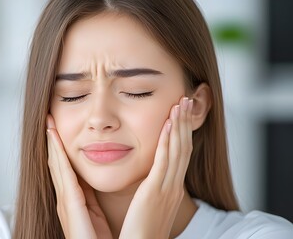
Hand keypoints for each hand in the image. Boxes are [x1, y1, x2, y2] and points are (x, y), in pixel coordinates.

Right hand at [46, 115, 112, 238]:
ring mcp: (64, 203)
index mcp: (71, 200)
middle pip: (55, 164)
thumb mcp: (94, 212)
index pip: (63, 168)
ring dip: (52, 144)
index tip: (57, 128)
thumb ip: (90, 195)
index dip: (59, 148)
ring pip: (56, 166)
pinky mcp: (70, 206)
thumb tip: (89, 177)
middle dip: (51, 141)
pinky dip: (58, 157)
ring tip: (49, 124)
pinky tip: (56, 142)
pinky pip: (64, 176)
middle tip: (48, 119)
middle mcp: (64, 200)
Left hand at [119, 97, 193, 238]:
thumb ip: (152, 190)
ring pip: (177, 150)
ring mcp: (167, 188)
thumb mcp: (151, 205)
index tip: (179, 115)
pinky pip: (165, 160)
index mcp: (171, 189)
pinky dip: (168, 140)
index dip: (181, 133)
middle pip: (183, 148)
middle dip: (184, 123)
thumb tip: (149, 179)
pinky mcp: (156, 191)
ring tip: (179, 104)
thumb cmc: (142, 230)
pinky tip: (168, 124)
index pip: (180, 155)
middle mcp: (173, 186)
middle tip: (185, 101)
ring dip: (179, 125)